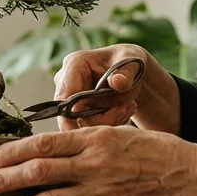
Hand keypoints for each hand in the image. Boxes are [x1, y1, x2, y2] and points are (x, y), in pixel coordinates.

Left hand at [0, 125, 196, 195]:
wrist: (191, 175)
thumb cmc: (158, 151)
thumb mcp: (120, 132)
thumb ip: (88, 141)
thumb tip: (53, 147)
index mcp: (96, 139)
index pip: (43, 144)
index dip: (11, 152)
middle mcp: (94, 164)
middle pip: (38, 172)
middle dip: (2, 179)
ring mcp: (101, 193)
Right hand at [52, 45, 179, 132]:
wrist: (131, 71)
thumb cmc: (129, 62)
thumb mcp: (133, 64)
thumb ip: (126, 73)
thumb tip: (118, 82)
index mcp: (74, 64)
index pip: (63, 97)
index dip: (70, 119)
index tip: (87, 134)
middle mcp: (66, 82)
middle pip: (72, 115)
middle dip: (101, 119)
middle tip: (127, 109)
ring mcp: (70, 97)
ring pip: (82, 123)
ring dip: (109, 120)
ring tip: (130, 106)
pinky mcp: (79, 110)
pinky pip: (90, 126)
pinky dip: (109, 122)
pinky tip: (124, 110)